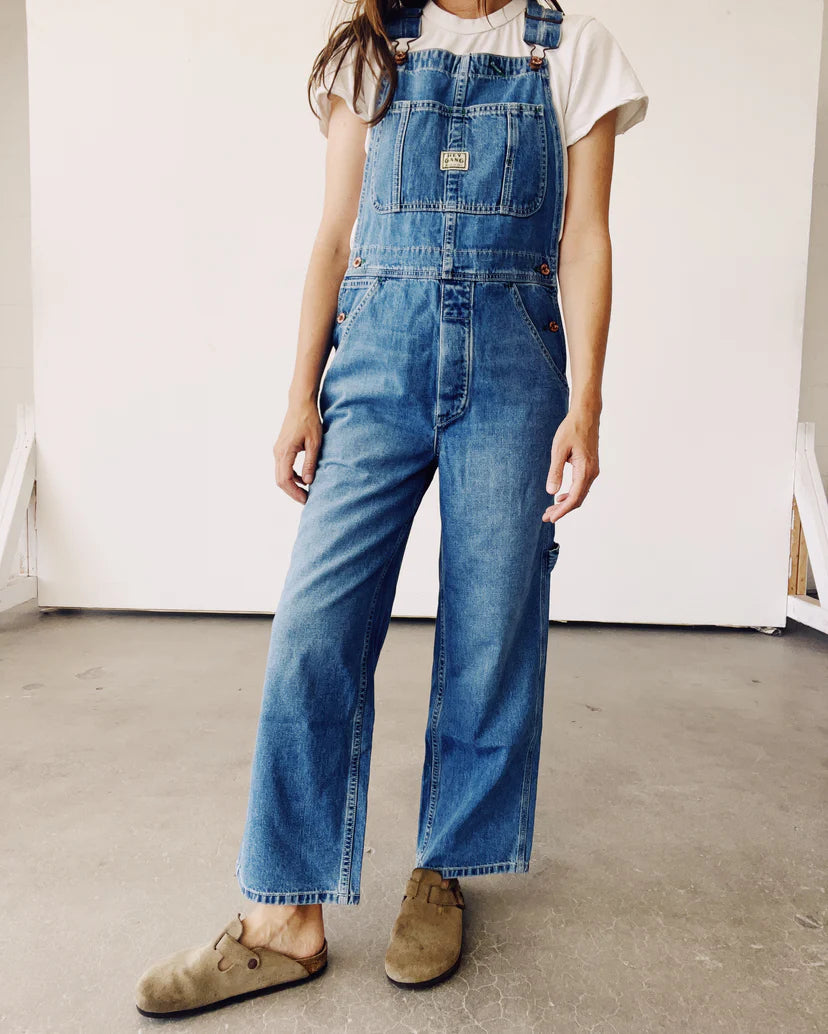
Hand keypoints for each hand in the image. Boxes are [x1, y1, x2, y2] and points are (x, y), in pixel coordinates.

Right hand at [273, 400, 322, 502]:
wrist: (300, 403)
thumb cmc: (309, 420)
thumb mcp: (314, 443)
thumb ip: (310, 463)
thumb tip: (308, 482)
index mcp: (285, 452)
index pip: (285, 480)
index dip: (295, 493)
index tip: (306, 499)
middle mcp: (277, 452)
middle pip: (280, 480)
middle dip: (292, 492)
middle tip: (306, 500)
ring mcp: (277, 450)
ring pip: (280, 474)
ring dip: (292, 485)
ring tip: (306, 491)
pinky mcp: (280, 448)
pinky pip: (282, 467)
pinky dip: (291, 476)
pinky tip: (303, 478)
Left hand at [542, 407, 599, 521]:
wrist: (586, 416)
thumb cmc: (571, 430)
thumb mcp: (559, 450)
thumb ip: (555, 471)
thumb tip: (551, 493)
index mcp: (585, 470)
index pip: (574, 498)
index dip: (562, 510)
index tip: (550, 518)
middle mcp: (592, 473)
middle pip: (578, 499)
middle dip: (562, 510)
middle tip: (546, 517)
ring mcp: (593, 471)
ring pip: (580, 494)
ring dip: (566, 504)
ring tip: (551, 509)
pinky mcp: (590, 467)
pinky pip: (582, 487)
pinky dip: (571, 495)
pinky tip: (560, 497)